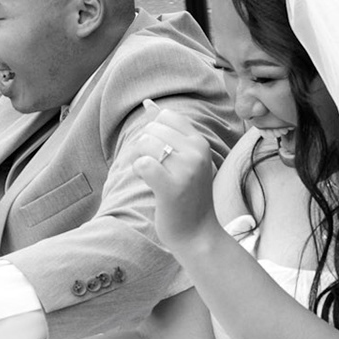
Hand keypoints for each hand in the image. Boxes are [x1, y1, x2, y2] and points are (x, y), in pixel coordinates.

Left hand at [130, 100, 219, 254]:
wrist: (197, 234)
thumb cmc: (187, 196)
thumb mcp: (183, 159)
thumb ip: (167, 131)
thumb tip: (147, 103)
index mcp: (200, 142)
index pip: (166, 116)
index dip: (153, 132)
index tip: (157, 154)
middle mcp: (197, 152)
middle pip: (152, 128)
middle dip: (143, 146)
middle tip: (151, 168)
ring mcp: (186, 169)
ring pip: (145, 143)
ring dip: (138, 159)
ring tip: (149, 175)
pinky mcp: (172, 187)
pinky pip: (142, 164)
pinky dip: (138, 171)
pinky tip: (146, 181)